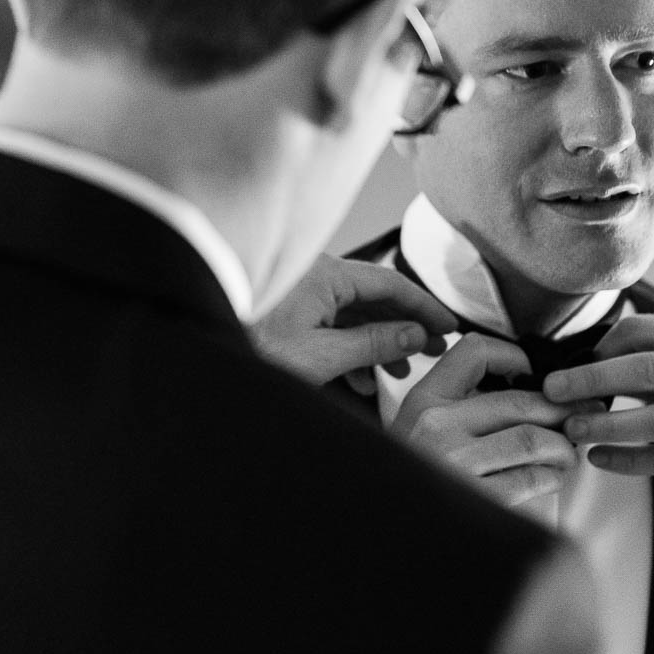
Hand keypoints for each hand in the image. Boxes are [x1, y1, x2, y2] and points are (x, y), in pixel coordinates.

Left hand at [249, 255, 453, 389]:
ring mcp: (300, 293)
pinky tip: (362, 378)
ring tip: (401, 370)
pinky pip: (330, 323)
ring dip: (378, 342)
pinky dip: (350, 347)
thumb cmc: (255, 349)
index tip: (448, 326)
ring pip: (352, 313)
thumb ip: (373, 343)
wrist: (204, 356)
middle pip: (373, 297)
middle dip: (403, 327)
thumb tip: (415, 334)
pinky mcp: (286, 311)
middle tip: (433, 350)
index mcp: (326, 276)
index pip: (389, 284)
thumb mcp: (322, 354)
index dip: (423, 306)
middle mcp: (315, 276)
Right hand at [391, 333, 597, 507]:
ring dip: (562, 447)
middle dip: (561, 411)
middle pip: (520, 401)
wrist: (396, 539)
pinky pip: (531, 477)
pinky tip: (550, 479)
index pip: (474, 352)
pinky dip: (552, 477)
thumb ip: (459, 409)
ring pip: (533, 439)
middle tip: (579, 419)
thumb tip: (527, 387)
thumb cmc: (417, 483)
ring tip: (566, 454)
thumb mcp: (420, 433)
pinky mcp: (476, 498)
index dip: (513, 356)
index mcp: (423, 400)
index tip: (530, 373)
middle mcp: (436, 425)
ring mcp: (455, 462)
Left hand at [545, 315, 653, 499]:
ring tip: (572, 429)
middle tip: (552, 392)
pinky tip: (599, 459)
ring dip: (606, 425)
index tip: (577, 365)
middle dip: (590, 380)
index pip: (642, 332)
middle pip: (645, 370)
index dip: (602, 347)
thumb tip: (587, 363)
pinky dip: (629, 460)